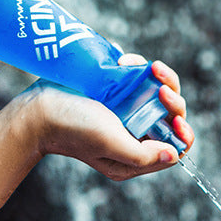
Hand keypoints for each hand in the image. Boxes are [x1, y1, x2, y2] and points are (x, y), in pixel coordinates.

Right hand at [27, 55, 193, 181]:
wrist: (38, 107)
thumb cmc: (72, 129)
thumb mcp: (110, 144)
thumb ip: (143, 154)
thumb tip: (174, 154)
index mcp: (134, 159)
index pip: (173, 149)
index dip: (182, 135)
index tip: (177, 120)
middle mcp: (134, 137)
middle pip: (170, 119)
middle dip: (173, 102)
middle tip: (161, 89)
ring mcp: (126, 112)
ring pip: (160, 95)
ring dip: (162, 79)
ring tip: (151, 67)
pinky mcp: (117, 92)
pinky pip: (140, 78)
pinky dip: (140, 67)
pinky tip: (127, 62)